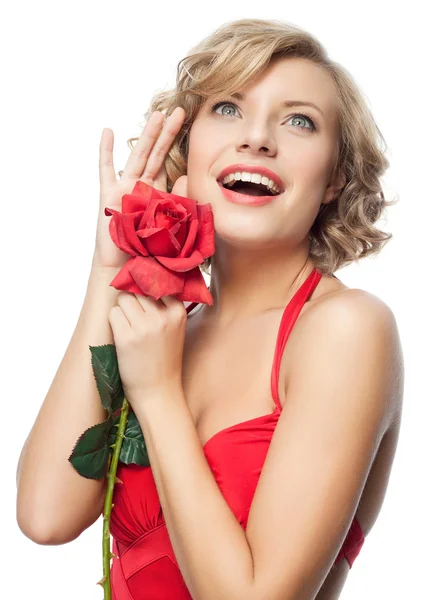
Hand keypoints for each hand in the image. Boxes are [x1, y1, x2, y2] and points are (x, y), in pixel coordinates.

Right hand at [94, 106, 187, 268]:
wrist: (125, 269)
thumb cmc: (147, 251)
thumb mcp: (171, 225)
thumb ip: (180, 203)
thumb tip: (190, 178)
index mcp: (156, 193)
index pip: (168, 165)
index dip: (177, 148)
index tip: (190, 128)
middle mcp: (140, 186)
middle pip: (157, 154)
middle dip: (168, 132)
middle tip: (180, 111)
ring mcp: (124, 188)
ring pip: (140, 156)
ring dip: (149, 135)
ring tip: (158, 114)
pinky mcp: (109, 196)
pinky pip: (107, 170)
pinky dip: (107, 152)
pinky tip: (109, 131)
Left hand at [108, 289, 186, 413]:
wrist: (159, 391)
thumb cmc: (164, 358)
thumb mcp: (174, 327)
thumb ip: (164, 304)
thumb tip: (141, 276)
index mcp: (178, 311)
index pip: (156, 283)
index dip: (147, 292)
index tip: (147, 308)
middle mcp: (163, 316)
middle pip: (138, 290)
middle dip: (133, 301)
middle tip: (137, 322)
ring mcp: (144, 326)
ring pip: (123, 298)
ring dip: (122, 310)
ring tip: (130, 329)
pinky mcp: (126, 336)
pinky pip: (113, 313)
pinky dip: (114, 322)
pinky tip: (123, 337)